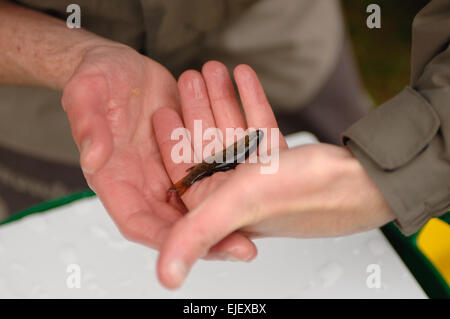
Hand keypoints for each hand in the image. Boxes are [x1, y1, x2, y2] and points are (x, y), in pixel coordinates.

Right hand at [61, 45, 255, 260]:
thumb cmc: (96, 80)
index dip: (165, 241)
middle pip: (178, 221)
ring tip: (259, 212)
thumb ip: (89, 126)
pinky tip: (256, 173)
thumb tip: (93, 158)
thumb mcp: (86, 95)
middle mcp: (148, 181)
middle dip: (210, 237)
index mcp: (117, 180)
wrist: (119, 64)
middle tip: (243, 249)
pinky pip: (214, 165)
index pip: (139, 223)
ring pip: (203, 196)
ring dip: (230, 207)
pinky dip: (234, 169)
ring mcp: (173, 168)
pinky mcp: (192, 150)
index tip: (195, 248)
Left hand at [154, 62, 394, 288]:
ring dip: (223, 99)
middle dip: (199, 109)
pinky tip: (243, 77)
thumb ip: (198, 235)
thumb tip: (166, 278)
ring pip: (233, 131)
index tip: (163, 109)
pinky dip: (249, 100)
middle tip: (190, 77)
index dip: (172, 139)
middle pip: (209, 145)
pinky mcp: (280, 160)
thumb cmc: (307, 195)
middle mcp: (238, 195)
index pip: (187, 171)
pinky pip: (258, 124)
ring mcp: (259, 176)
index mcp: (223, 210)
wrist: (364, 181)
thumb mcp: (241, 206)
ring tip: (215, 70)